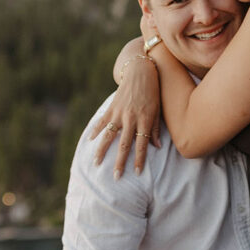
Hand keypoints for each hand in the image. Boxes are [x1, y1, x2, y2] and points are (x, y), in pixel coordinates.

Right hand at [91, 56, 160, 175]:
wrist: (141, 72)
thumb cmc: (154, 92)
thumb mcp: (159, 110)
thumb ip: (156, 129)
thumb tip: (156, 147)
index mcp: (145, 120)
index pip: (141, 145)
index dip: (139, 160)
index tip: (137, 173)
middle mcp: (131, 118)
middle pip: (124, 145)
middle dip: (120, 162)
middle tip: (116, 177)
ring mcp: (119, 113)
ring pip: (109, 136)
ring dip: (102, 151)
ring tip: (96, 163)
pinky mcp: (112, 107)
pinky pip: (102, 122)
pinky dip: (95, 130)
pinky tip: (90, 140)